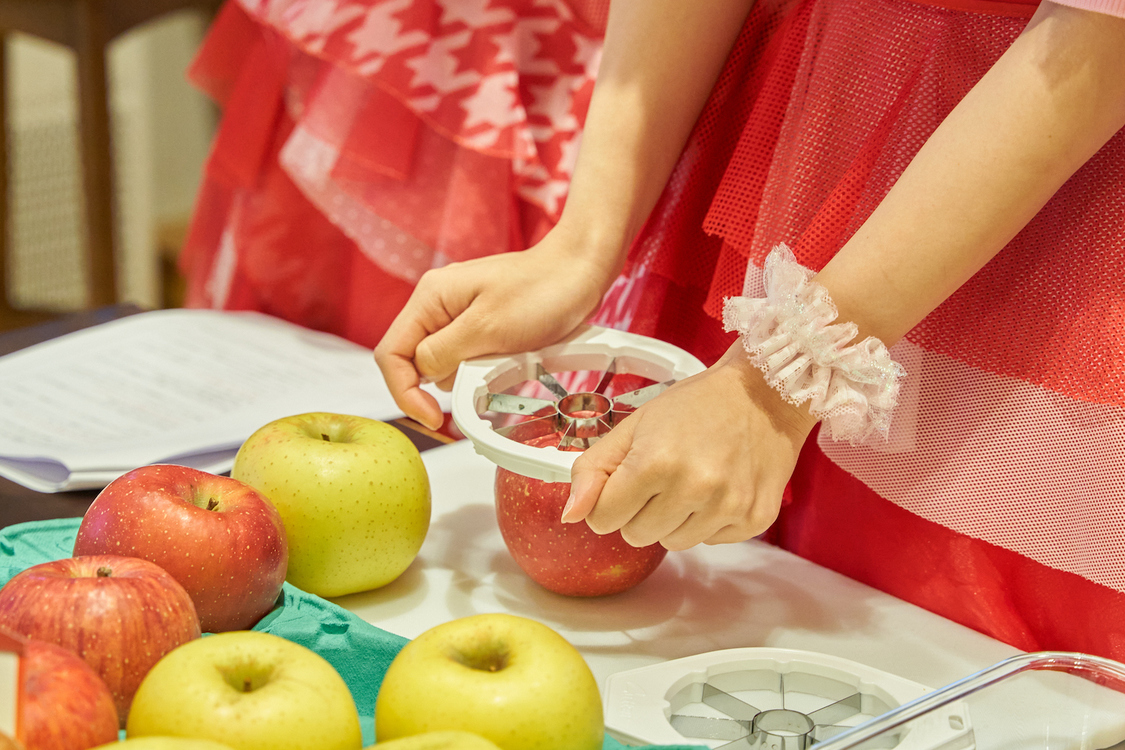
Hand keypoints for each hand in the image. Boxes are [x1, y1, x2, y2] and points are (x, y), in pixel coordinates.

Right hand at [374, 226, 618, 429]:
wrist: (581, 270)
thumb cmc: (542, 291)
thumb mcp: (488, 327)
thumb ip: (445, 353)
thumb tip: (424, 375)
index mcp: (430, 298)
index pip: (391, 354)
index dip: (405, 393)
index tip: (433, 418)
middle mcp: (437, 304)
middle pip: (412, 361)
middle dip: (437, 384)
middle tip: (471, 394)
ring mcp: (458, 314)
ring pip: (441, 362)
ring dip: (462, 377)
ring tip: (496, 370)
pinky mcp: (479, 324)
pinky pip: (464, 356)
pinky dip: (479, 370)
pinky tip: (503, 365)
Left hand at [563, 344, 817, 549]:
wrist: (765, 394)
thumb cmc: (696, 405)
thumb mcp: (634, 426)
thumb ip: (594, 469)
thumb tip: (571, 516)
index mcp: (654, 462)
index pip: (602, 519)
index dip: (609, 500)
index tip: (626, 480)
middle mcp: (693, 488)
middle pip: (635, 536)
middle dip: (640, 510)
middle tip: (663, 475)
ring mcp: (727, 507)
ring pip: (673, 544)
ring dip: (674, 518)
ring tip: (693, 479)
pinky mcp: (753, 519)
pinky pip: (710, 541)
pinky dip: (708, 520)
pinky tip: (720, 486)